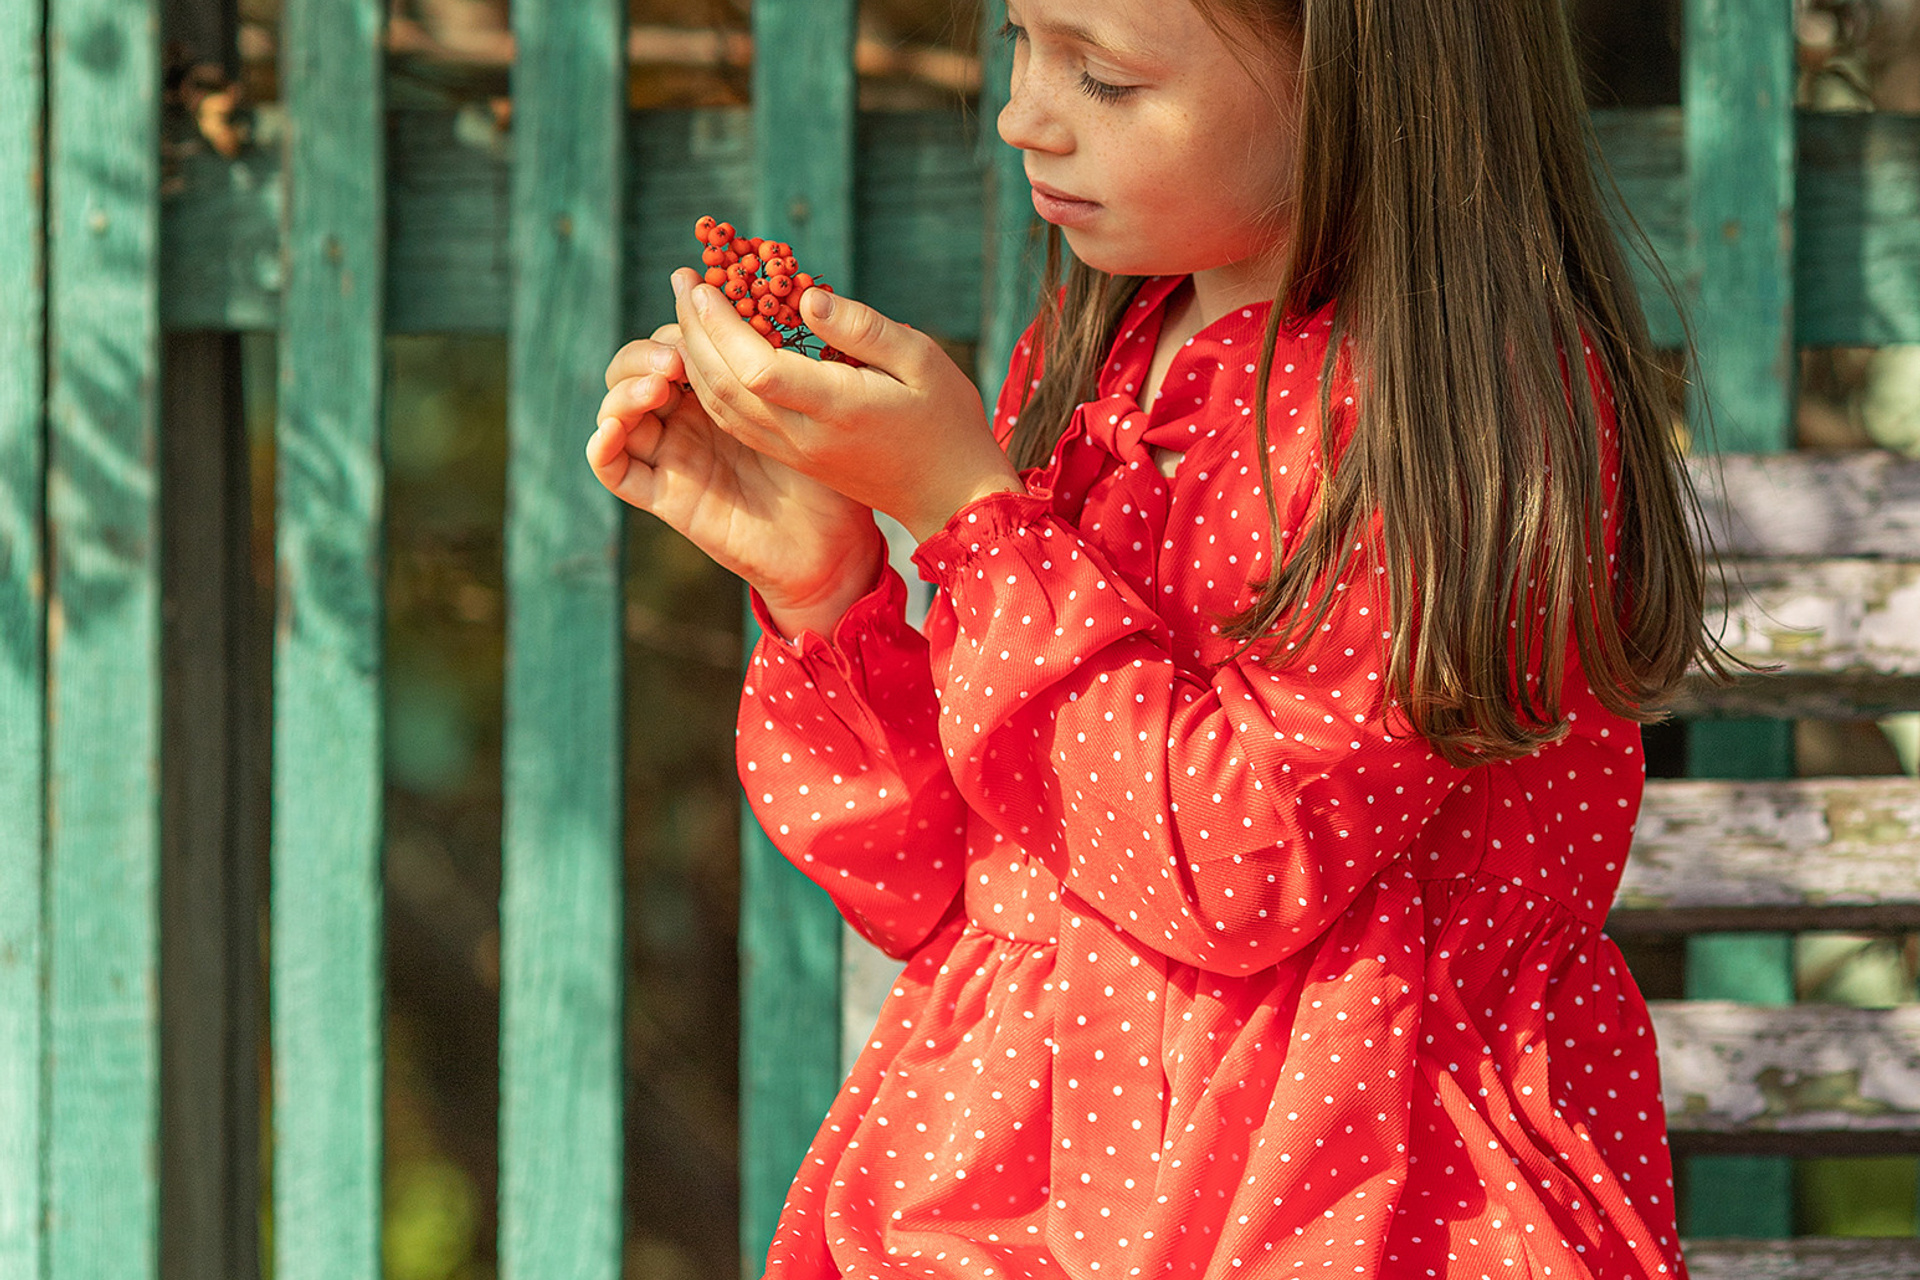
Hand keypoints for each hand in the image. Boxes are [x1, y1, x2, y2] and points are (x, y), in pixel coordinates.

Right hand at [590, 322, 884, 637]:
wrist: (837, 545)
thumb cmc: (841, 471)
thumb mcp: (830, 405)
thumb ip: (817, 352)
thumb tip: (812, 295)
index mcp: (724, 390)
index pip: (682, 338)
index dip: (683, 319)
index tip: (700, 300)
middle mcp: (690, 418)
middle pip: (639, 366)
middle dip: (649, 350)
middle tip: (678, 353)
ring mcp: (674, 455)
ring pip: (619, 409)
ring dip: (626, 389)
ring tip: (659, 385)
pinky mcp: (666, 496)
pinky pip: (616, 471)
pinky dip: (602, 447)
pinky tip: (615, 429)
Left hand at [670, 268, 1023, 542]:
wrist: (951, 496)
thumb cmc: (945, 419)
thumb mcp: (921, 360)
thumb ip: (862, 328)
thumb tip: (806, 297)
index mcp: (837, 410)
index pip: (758, 368)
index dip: (722, 326)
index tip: (705, 283)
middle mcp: (804, 436)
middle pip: (727, 386)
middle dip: (695, 332)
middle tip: (683, 281)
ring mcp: (795, 452)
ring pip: (723, 408)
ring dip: (695, 358)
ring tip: (687, 310)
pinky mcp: (794, 459)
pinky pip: (737, 422)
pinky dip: (712, 385)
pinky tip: (707, 355)